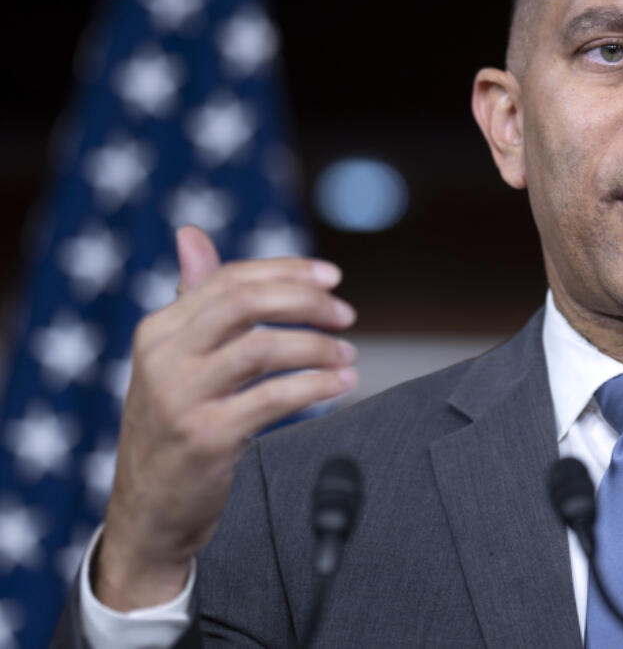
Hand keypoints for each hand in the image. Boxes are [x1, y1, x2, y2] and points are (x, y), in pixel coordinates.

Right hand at [94, 226, 357, 610]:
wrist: (148, 513)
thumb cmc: (173, 427)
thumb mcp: (173, 361)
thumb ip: (193, 299)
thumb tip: (191, 233)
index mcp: (158, 330)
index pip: (229, 279)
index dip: (287, 271)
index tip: (332, 276)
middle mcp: (163, 358)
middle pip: (245, 303)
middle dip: (306, 301)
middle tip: (345, 313)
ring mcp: (181, 398)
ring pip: (263, 348)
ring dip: (318, 347)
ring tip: (348, 355)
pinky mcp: (206, 438)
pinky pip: (274, 397)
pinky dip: (317, 385)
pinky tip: (342, 383)